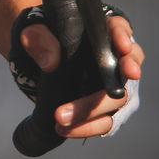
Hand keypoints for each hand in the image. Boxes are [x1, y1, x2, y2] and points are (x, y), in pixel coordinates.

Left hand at [19, 11, 142, 139]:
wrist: (34, 62)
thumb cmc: (40, 38)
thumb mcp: (32, 31)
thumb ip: (37, 38)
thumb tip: (50, 61)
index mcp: (101, 31)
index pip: (120, 28)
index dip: (124, 37)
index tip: (122, 47)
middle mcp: (115, 58)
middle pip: (127, 69)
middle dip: (117, 82)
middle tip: (112, 93)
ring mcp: (112, 85)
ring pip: (119, 100)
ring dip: (94, 111)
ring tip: (61, 118)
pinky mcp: (104, 107)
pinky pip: (105, 122)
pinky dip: (87, 127)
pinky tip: (65, 130)